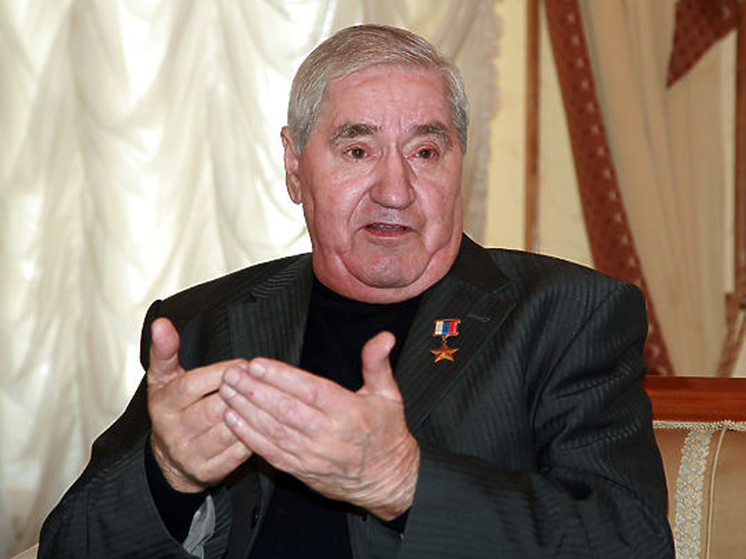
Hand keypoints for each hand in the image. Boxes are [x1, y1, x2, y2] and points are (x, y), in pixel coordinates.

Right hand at [147, 317, 251, 491]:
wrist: (170, 458)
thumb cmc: (173, 408)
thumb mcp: (164, 378)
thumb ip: (165, 350)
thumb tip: (161, 324)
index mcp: (163, 405)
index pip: (192, 386)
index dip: (220, 373)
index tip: (243, 364)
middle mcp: (173, 432)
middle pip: (214, 409)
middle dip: (241, 393)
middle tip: (260, 380)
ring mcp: (190, 455)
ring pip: (229, 431)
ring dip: (252, 413)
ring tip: (266, 399)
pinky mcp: (209, 472)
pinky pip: (239, 453)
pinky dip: (255, 436)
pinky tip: (264, 422)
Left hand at [219, 331, 419, 519]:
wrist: (388, 480)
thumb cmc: (387, 434)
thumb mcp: (389, 395)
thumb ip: (378, 363)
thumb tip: (383, 338)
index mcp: (349, 412)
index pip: (310, 391)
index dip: (281, 377)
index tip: (257, 364)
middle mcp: (329, 435)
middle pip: (285, 410)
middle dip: (254, 390)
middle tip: (232, 373)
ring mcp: (313, 455)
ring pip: (273, 431)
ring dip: (246, 410)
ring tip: (226, 391)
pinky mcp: (302, 470)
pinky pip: (270, 453)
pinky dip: (249, 437)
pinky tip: (232, 420)